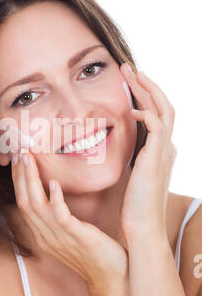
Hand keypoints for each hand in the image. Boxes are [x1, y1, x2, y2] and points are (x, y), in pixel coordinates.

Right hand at [11, 149, 127, 295]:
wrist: (111, 279)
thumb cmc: (94, 253)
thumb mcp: (71, 233)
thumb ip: (59, 216)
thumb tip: (55, 192)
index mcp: (43, 234)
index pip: (23, 203)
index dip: (19, 180)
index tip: (19, 158)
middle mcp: (46, 236)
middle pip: (24, 201)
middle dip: (20, 175)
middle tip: (19, 151)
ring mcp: (59, 237)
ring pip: (36, 206)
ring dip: (31, 180)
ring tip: (30, 159)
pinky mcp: (77, 237)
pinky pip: (61, 216)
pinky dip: (55, 199)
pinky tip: (54, 183)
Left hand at [119, 63, 176, 240]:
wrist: (142, 228)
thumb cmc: (136, 206)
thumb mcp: (136, 177)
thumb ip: (138, 160)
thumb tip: (131, 152)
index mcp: (162, 150)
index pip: (158, 114)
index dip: (146, 96)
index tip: (130, 83)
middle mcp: (167, 147)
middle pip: (163, 105)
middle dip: (146, 84)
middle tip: (129, 68)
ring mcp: (164, 151)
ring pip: (163, 109)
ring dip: (148, 89)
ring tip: (132, 73)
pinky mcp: (156, 158)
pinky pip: (156, 126)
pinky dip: (146, 113)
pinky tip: (130, 110)